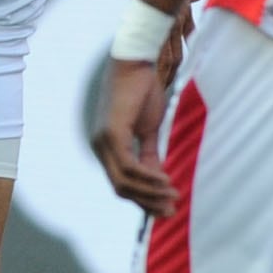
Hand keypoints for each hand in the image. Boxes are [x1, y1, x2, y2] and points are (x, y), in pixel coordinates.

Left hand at [97, 52, 174, 214]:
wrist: (136, 63)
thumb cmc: (142, 92)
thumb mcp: (148, 130)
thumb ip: (149, 155)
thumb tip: (158, 180)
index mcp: (106, 147)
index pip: (121, 183)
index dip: (143, 199)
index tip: (165, 209)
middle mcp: (99, 147)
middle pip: (121, 188)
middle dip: (147, 202)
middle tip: (171, 210)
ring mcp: (103, 141)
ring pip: (124, 181)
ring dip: (150, 192)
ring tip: (173, 196)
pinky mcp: (111, 133)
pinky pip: (129, 166)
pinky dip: (148, 177)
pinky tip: (165, 181)